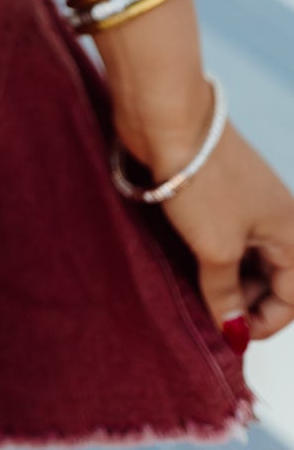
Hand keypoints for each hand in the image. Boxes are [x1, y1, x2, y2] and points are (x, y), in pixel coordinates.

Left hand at [115, 91, 293, 349]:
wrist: (168, 115)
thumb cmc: (200, 180)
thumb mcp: (215, 249)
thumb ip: (225, 295)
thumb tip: (233, 334)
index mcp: (291, 231)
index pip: (292, 297)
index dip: (263, 322)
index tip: (228, 333)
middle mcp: (275, 215)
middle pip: (272, 278)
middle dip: (244, 301)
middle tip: (209, 313)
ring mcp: (246, 200)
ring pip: (246, 256)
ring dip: (225, 279)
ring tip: (195, 289)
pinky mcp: (217, 188)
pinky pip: (224, 234)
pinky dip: (210, 253)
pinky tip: (186, 262)